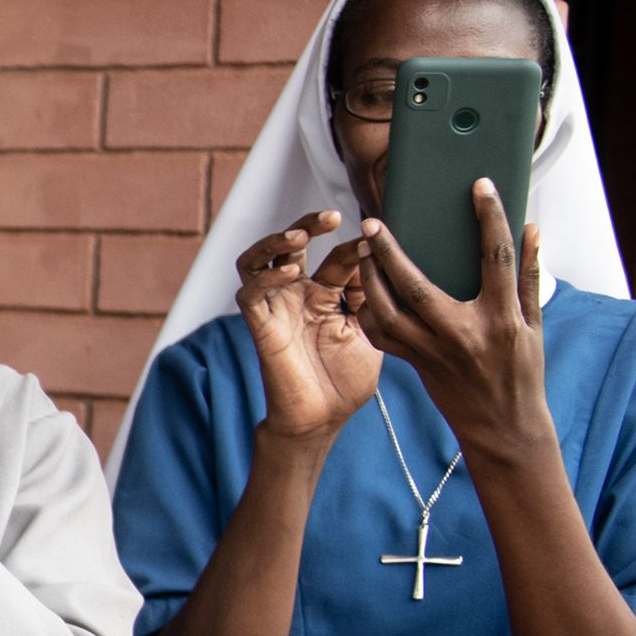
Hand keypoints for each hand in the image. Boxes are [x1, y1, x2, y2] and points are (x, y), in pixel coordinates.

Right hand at [234, 210, 376, 444]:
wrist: (322, 420)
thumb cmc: (345, 382)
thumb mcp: (371, 331)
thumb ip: (372, 297)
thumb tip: (384, 258)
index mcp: (325, 296)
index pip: (336, 257)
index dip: (354, 245)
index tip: (377, 238)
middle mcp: (296, 295)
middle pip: (291, 245)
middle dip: (309, 224)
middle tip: (331, 215)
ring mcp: (276, 309)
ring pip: (258, 259)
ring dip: (276, 241)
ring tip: (300, 233)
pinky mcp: (260, 326)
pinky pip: (251, 293)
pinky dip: (266, 277)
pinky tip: (291, 270)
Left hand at [350, 184, 554, 463]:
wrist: (502, 427)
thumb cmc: (522, 372)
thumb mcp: (534, 324)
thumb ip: (530, 275)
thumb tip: (530, 228)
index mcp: (500, 318)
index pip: (495, 256)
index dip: (489, 217)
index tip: (478, 186)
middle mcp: (461, 334)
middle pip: (416, 285)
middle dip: (391, 251)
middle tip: (373, 221)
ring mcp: (433, 352)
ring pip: (388, 312)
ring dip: (369, 279)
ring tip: (362, 249)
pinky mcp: (414, 364)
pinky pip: (381, 336)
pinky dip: (367, 312)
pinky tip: (361, 288)